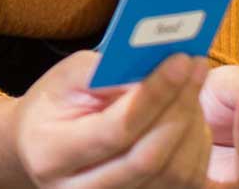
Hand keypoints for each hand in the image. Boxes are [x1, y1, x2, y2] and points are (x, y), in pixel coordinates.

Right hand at [13, 51, 213, 187]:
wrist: (42, 146)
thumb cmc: (55, 105)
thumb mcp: (65, 78)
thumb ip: (105, 72)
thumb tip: (157, 69)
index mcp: (52, 154)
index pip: (115, 130)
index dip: (154, 95)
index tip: (180, 61)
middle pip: (148, 157)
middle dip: (179, 109)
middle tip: (196, 68)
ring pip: (172, 175)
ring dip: (191, 126)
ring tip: (191, 87)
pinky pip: (184, 184)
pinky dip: (195, 148)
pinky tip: (190, 117)